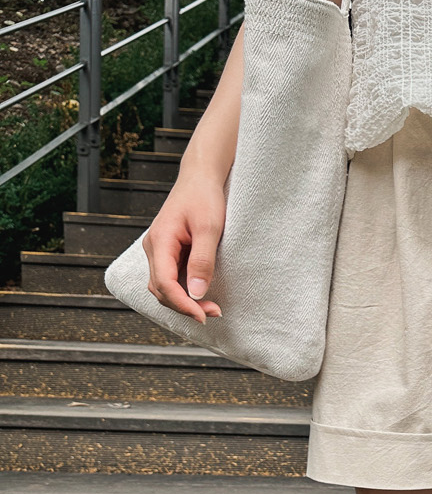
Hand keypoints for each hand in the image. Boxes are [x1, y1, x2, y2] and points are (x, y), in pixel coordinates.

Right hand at [142, 172, 225, 323]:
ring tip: (211, 307)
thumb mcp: (209, 228)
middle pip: (161, 290)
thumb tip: (196, 292)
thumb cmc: (204, 197)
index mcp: (160, 241)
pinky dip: (185, 291)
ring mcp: (159, 251)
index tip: (203, 316)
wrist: (200, 178)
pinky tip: (202, 294)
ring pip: (164, 287)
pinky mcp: (168, 252)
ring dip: (185, 301)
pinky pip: (171, 279)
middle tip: (214, 313)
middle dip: (185, 306)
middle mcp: (154, 248)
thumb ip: (202, 261)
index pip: (164, 283)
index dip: (182, 304)